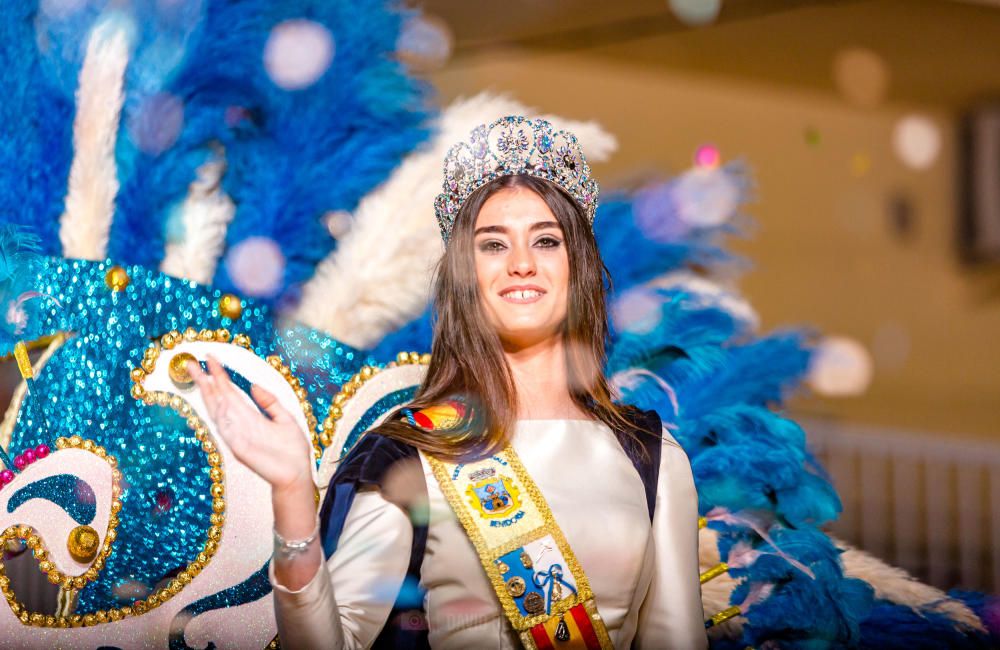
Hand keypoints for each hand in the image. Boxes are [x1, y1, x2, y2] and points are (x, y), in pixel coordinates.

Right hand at [187, 356, 312, 493]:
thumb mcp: (285, 419)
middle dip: (206, 382)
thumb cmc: (291, 451)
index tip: (211, 358)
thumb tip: (253, 385)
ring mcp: (238, 438)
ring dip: (210, 397)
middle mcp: (240, 425)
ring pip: (219, 413)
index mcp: (250, 417)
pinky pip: (229, 433)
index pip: (229, 392)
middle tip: (191, 363)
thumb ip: (270, 403)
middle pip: (218, 400)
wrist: (297, 475)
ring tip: (202, 378)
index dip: (220, 375)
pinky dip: (222, 420)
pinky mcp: (242, 451)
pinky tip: (217, 405)